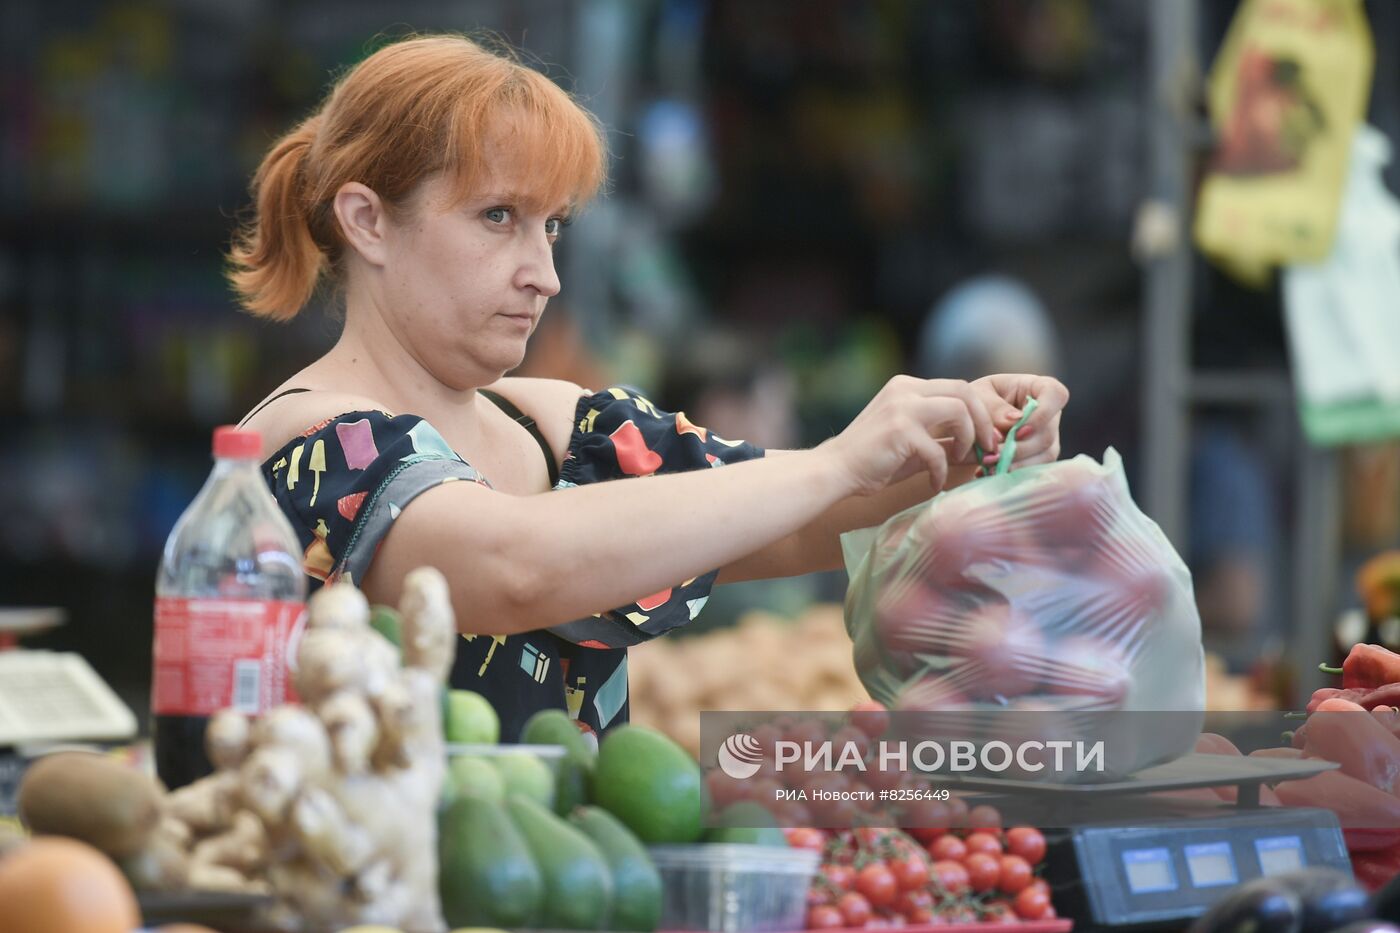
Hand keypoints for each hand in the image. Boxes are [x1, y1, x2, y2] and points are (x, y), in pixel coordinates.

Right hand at [819, 376, 1000, 495]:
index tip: (987, 437)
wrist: (835, 470)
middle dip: (983, 420)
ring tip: (961, 459)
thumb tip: (980, 444)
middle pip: (965, 391)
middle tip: (988, 446)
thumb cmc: (873, 460)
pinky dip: (942, 470)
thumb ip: (942, 437)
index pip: (958, 387)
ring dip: (968, 438)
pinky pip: (938, 449)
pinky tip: (934, 484)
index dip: (980, 412)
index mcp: (907, 386)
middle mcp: (905, 389)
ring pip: (959, 411)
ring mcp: (902, 407)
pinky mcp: (900, 430)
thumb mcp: (913, 442)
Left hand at [970, 373, 1068, 468]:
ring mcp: (1049, 437)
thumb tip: (1013, 422)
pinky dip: (1013, 472)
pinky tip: (989, 472)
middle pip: (1047, 433)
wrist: (972, 421)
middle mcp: (1050, 414)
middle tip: (990, 456)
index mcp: (1038, 388)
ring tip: (987, 465)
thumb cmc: (977, 400)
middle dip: (1019, 447)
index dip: (1043, 413)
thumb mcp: (979, 396)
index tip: (1018, 428)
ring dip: (1015, 462)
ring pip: (1044, 454)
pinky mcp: (1041, 457)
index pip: (1056, 395)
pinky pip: (1036, 469)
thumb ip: (994, 407)